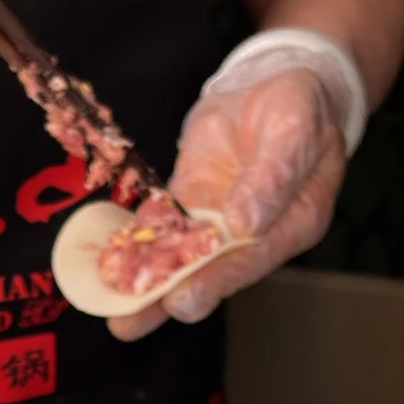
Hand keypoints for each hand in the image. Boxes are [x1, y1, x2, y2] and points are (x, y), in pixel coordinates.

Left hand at [109, 67, 345, 340]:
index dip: (216, 281)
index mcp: (292, 223)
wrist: (271, 82)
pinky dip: (134, 248)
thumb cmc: (296, 106)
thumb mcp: (294, 129)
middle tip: (132, 321)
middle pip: (210, 271)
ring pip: (180, 259)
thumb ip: (273, 175)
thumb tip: (245, 223)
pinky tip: (107, 270)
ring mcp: (216, 224)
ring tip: (115, 317)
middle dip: (168, 295)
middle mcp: (253, 235)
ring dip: (146, 285)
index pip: (252, 259)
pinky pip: (160, 230)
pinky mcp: (188, 206)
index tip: (182, 300)